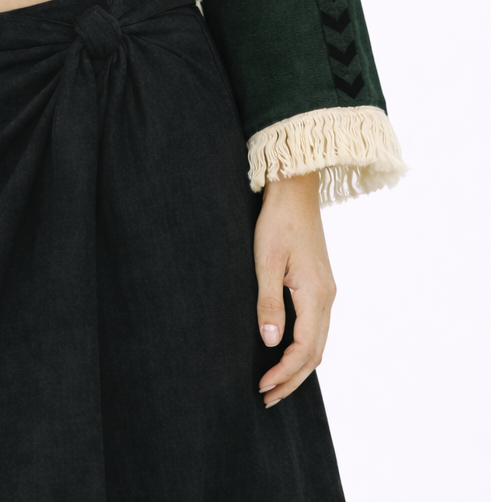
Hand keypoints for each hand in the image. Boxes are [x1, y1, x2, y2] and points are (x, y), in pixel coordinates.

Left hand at [254, 171, 335, 407]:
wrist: (295, 191)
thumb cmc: (277, 222)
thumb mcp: (266, 261)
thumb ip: (268, 303)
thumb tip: (270, 342)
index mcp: (316, 295)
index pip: (304, 350)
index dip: (284, 372)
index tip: (262, 386)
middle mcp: (327, 298)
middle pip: (315, 354)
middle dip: (292, 379)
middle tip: (267, 398)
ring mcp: (327, 291)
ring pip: (319, 343)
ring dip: (299, 366)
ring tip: (275, 383)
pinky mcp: (321, 284)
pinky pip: (317, 327)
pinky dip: (304, 348)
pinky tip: (287, 352)